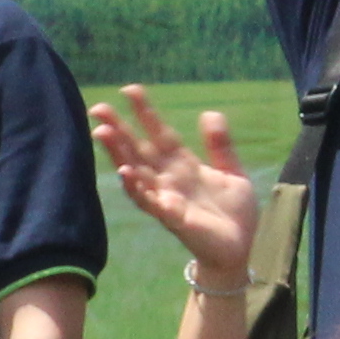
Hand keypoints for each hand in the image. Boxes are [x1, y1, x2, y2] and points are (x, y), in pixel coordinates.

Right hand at [93, 91, 259, 279]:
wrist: (241, 249)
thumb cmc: (234, 213)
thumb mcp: (232, 172)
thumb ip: (220, 145)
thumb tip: (209, 112)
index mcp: (183, 165)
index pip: (159, 133)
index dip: (145, 112)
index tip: (129, 90)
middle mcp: (168, 178)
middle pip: (138, 149)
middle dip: (118, 130)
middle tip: (98, 108)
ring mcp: (167, 197)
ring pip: (136, 172)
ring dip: (119, 154)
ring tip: (102, 133)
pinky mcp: (173, 218)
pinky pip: (150, 202)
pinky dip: (137, 188)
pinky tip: (126, 173)